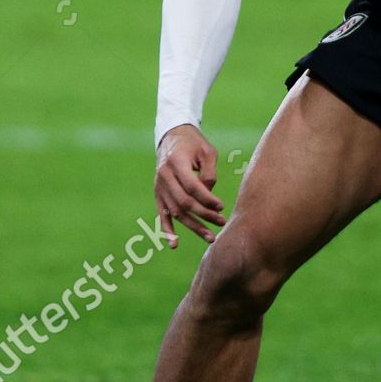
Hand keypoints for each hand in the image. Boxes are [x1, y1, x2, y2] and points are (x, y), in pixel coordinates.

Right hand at [155, 124, 225, 246]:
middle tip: (222, 223)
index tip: (222, 207)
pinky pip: (162, 214)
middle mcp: (164, 176)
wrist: (172, 136)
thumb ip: (209, 174)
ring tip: (211, 238)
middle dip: (204, 215)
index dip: (207, 199)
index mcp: (176, 162)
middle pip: (184, 202)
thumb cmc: (194, 144)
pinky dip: (167, 230)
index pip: (192, 187)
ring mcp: (159, 186)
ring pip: (176, 212)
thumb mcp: (208, 152)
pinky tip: (174, 245)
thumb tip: (209, 198)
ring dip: (193, 226)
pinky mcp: (158, 193)